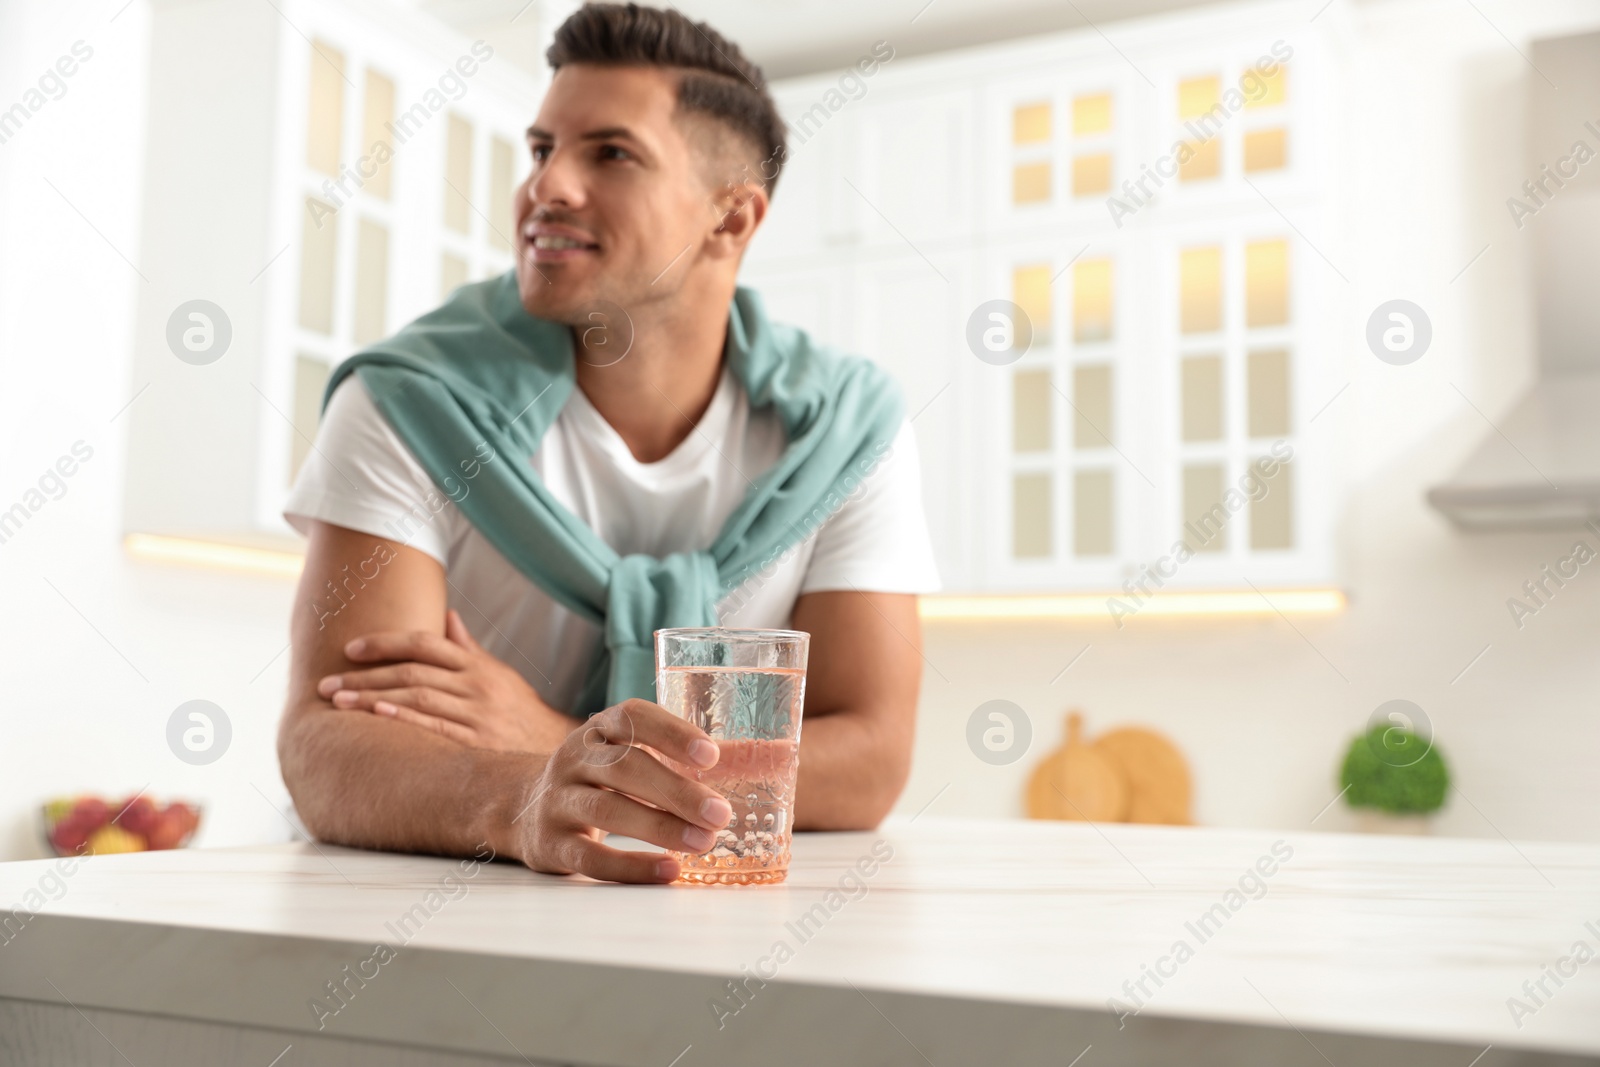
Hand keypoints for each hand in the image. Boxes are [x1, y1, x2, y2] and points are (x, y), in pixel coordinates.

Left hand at [318, 609, 574, 752]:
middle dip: (365, 676)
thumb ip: (469, 648)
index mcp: (476, 665)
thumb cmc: (519, 710)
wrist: (556, 747)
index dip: (385, 643)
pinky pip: (435, 727)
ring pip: (417, 698)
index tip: (350, 649)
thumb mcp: (499, 674)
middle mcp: (476, 685)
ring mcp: (478, 714)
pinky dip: (404, 720)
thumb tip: (449, 616)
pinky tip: (376, 717)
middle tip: (327, 684)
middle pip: (412, 671)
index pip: (424, 643)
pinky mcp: (478, 743)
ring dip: (373, 698)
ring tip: (338, 702)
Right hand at [514, 698, 733, 883]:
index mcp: (598, 730)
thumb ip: (676, 757)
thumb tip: (765, 761)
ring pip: (608, 810)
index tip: (712, 754)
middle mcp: (573, 759)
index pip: (632, 717)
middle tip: (721, 813)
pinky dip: (632, 867)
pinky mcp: (550, 844)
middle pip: (624, 767)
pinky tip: (669, 870)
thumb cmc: (599, 779)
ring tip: (705, 841)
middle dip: (676, 790)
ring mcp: (558, 801)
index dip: (672, 733)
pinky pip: (591, 857)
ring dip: (661, 827)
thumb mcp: (623, 754)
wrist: (523, 807)